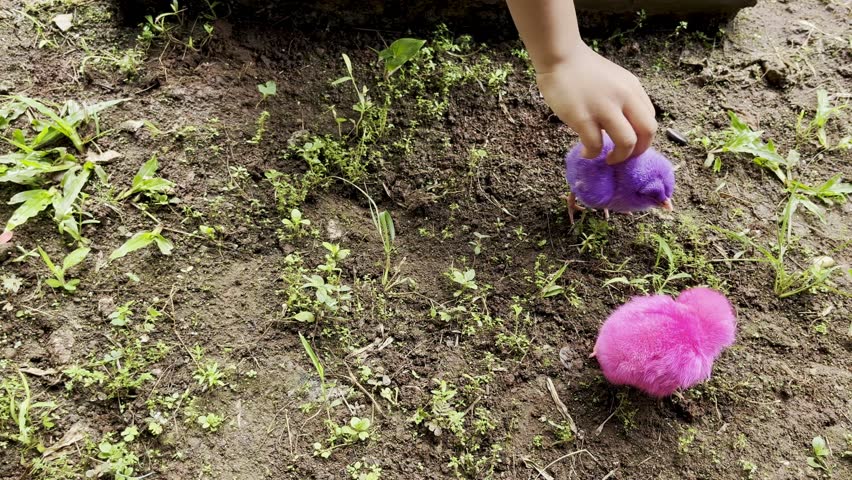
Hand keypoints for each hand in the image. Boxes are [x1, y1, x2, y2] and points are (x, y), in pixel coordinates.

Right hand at [536, 44, 656, 163]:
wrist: (559, 57)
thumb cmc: (582, 69)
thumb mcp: (614, 80)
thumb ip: (622, 99)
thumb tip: (621, 127)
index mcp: (633, 88)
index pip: (650, 119)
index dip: (642, 138)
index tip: (629, 144)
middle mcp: (624, 97)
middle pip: (647, 132)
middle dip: (637, 151)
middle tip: (623, 157)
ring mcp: (604, 107)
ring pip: (626, 142)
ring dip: (619, 157)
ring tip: (606, 158)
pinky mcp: (583, 117)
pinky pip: (595, 145)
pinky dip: (592, 153)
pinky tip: (586, 152)